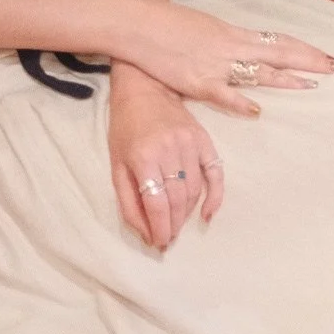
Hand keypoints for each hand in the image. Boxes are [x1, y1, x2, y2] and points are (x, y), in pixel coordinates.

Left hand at [108, 68, 226, 248]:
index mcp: (143, 157)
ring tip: (177, 226)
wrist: (145, 89)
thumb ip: (129, 202)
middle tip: (167, 238)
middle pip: (178, 200)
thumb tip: (146, 233)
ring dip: (187, 214)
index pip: (157, 203)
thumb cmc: (125, 129)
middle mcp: (170, 150)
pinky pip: (216, 172)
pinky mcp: (204, 139)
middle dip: (173, 225)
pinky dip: (215, 196)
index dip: (160, 228)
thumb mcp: (117, 166)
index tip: (159, 244)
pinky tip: (208, 214)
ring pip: (195, 190)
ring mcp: (190, 143)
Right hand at [115, 1, 333, 111]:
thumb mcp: (207, 26)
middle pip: (279, 53)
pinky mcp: (197, 82)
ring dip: (286, 80)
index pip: (279, 41)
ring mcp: (215, 65)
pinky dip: (240, 103)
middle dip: (308, 61)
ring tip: (312, 86)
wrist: (140, 25)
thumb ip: (228, 39)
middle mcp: (231, 47)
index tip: (327, 55)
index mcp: (234, 33)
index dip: (305, 49)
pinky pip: (224, 94)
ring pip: (259, 72)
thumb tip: (246, 47)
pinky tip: (257, 111)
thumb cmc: (171, 23)